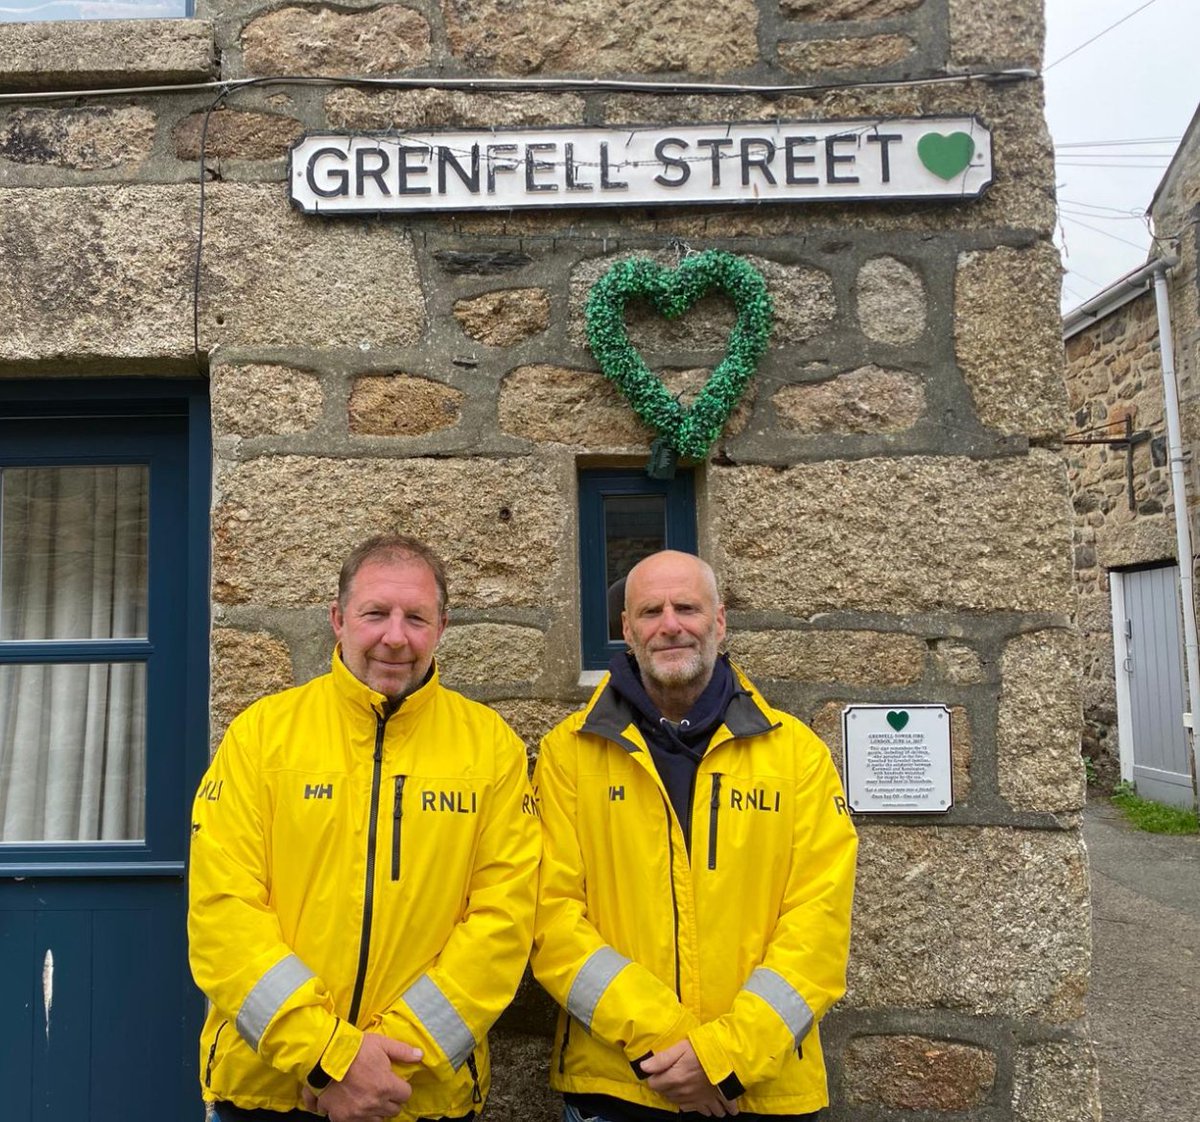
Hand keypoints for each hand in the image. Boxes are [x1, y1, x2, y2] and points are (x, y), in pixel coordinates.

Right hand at [301, 1034, 422, 1121]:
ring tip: (371, 1098)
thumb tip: (420, 1055)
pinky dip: (358, 1117)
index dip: (402, 1087)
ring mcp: (357, 1113)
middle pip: (393, 1110)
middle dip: (391, 1100)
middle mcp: (374, 1103)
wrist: (324, 1056)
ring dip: (377, 1110)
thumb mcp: (381, 1044)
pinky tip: (356, 1106)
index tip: (396, 1082)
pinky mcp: (342, 1118)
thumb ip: (402, 1051)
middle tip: (384, 1090)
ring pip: (377, 1120)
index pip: (405, 1094)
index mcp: (386, 1086)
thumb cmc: (354, 1048)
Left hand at [641, 1040, 738, 1116]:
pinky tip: (702, 1100)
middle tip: (673, 1075)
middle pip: (667, 1095)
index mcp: (675, 1079)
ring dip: (682, 1098)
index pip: (655, 1084)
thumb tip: (643, 1066)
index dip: (655, 1076)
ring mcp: (698, 1099)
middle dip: (667, 1086)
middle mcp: (684, 1093)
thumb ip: (662, 1059)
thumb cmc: (704, 1049)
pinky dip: (701, 1108)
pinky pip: (702, 1111)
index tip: (660, 1070)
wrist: (729, 1058)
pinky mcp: (710, 1101)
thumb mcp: (681, 1047)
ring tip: (686, 1088)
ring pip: (682, 1104)